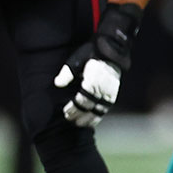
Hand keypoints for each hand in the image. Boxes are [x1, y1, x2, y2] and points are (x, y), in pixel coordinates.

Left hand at [56, 2, 142, 127]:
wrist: (112, 48)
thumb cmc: (91, 52)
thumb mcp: (77, 58)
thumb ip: (67, 72)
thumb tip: (57, 83)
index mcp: (94, 79)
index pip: (83, 99)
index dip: (74, 108)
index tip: (66, 112)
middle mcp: (104, 87)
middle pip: (91, 107)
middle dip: (80, 115)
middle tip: (71, 120)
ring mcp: (111, 90)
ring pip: (101, 109)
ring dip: (90, 118)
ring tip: (80, 124)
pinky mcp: (114, 92)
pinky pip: (106, 107)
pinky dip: (99, 115)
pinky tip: (92, 119)